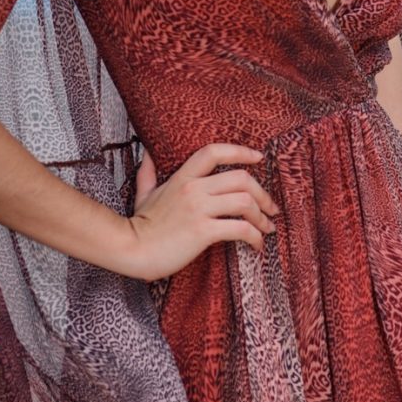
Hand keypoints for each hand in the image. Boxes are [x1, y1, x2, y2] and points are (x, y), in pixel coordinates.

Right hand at [125, 142, 279, 281]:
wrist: (130, 250)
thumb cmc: (140, 225)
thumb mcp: (144, 192)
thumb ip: (148, 171)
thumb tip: (147, 152)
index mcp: (183, 177)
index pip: (214, 152)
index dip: (240, 151)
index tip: (258, 157)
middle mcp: (193, 189)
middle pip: (241, 179)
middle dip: (263, 194)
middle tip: (271, 208)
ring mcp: (198, 210)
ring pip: (245, 202)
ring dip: (262, 217)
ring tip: (267, 228)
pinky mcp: (202, 232)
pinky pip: (239, 229)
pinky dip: (255, 237)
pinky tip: (257, 245)